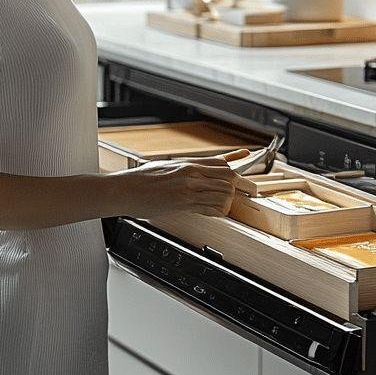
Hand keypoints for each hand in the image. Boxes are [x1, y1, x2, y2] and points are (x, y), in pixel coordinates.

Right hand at [113, 149, 247, 218]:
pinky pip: (209, 208)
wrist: (124, 190)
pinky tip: (217, 212)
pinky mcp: (182, 203)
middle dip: (241, 185)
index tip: (251, 162)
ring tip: (228, 204)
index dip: (239, 165)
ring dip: (229, 200)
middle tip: (249, 192)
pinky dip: (218, 211)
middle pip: (228, 177)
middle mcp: (191, 173)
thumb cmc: (142, 179)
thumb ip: (189, 167)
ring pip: (223, 192)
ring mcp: (187, 188)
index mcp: (188, 163)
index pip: (221, 162)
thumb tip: (203, 167)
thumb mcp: (169, 166)